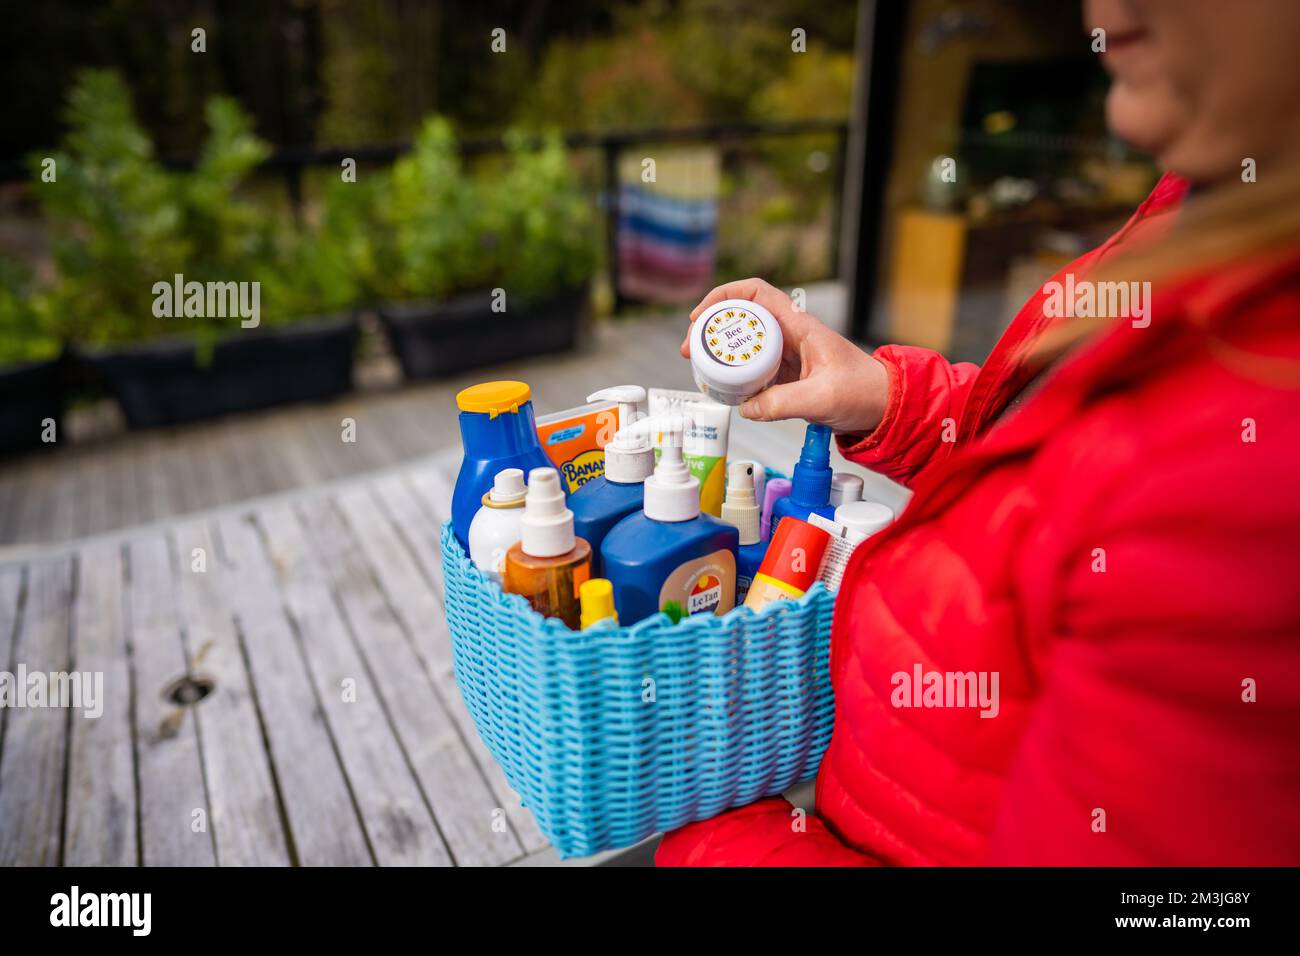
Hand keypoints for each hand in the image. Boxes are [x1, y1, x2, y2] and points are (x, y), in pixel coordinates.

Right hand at [681, 278, 889, 433]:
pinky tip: (724, 390)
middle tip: (690, 351)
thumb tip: (747, 408)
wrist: (883, 407)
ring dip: (720, 354)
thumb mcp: (822, 398)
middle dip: (711, 330)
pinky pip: (752, 369)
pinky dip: (734, 377)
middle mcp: (790, 335)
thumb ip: (783, 404)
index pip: (756, 293)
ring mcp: (786, 355)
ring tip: (701, 371)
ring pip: (744, 345)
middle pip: (741, 318)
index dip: (724, 297)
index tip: (701, 317)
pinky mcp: (785, 376)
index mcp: (800, 325)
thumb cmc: (863, 392)